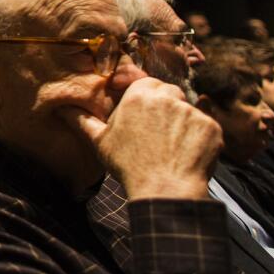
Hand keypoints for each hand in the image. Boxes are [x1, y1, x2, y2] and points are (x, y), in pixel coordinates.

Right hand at [71, 78, 220, 200]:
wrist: (164, 190)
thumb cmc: (129, 165)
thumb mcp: (100, 141)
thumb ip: (82, 120)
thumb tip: (61, 109)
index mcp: (140, 95)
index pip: (147, 83)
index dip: (146, 99)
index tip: (144, 116)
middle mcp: (167, 97)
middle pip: (171, 94)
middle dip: (166, 109)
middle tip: (158, 134)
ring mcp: (192, 112)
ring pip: (189, 111)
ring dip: (183, 125)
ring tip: (173, 148)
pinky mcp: (212, 127)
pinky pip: (207, 128)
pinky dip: (200, 140)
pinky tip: (188, 155)